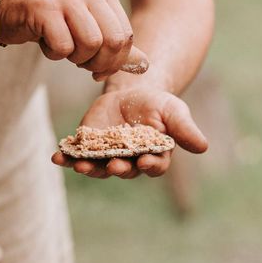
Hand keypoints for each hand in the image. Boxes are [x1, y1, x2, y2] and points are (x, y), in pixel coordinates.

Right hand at [0, 0, 146, 78]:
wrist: (9, 6)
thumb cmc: (52, 21)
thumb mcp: (88, 28)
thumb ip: (116, 46)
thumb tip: (144, 65)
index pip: (126, 36)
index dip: (114, 61)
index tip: (96, 67)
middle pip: (113, 41)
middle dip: (98, 62)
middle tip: (80, 62)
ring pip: (91, 44)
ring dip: (76, 58)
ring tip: (63, 48)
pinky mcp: (44, 8)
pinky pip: (63, 46)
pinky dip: (54, 54)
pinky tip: (46, 41)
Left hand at [52, 87, 207, 179]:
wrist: (131, 92)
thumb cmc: (157, 104)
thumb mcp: (173, 111)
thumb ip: (184, 129)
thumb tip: (204, 147)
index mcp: (154, 156)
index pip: (154, 165)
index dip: (149, 164)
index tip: (144, 160)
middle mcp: (130, 161)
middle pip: (124, 170)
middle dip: (117, 169)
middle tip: (112, 165)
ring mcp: (107, 156)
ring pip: (98, 167)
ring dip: (88, 168)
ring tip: (79, 167)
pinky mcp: (89, 147)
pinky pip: (77, 155)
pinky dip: (67, 158)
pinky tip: (57, 156)